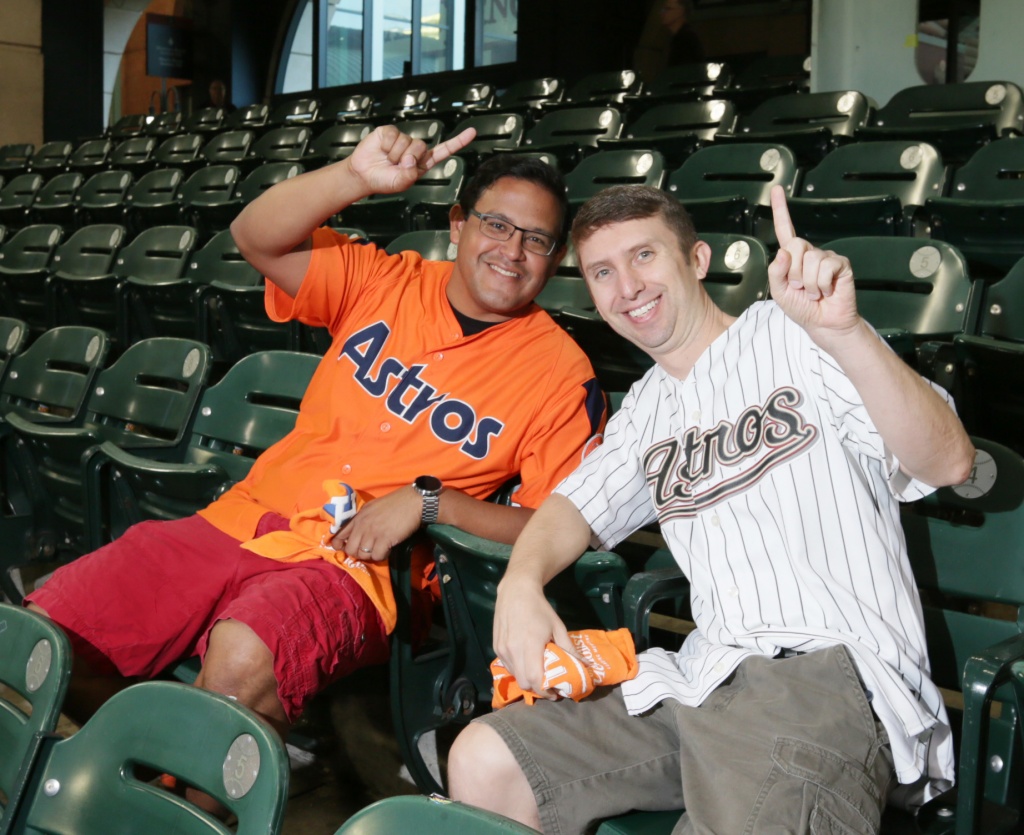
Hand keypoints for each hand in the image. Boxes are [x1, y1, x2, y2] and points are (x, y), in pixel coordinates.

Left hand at [332, 486, 421, 561]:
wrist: (413, 501)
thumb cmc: (396, 503)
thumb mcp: (373, 508)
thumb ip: (363, 520)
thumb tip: (358, 534)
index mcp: (358, 517)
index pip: (339, 535)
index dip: (340, 546)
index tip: (346, 549)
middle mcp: (362, 525)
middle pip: (350, 550)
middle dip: (358, 553)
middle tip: (369, 550)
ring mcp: (372, 533)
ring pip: (363, 555)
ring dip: (372, 555)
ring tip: (380, 549)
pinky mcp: (384, 539)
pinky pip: (377, 556)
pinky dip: (382, 556)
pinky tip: (388, 548)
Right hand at [347, 124, 476, 196]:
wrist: (363, 175)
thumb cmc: (383, 181)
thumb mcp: (400, 184)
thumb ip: (409, 175)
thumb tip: (410, 160)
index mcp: (422, 162)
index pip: (443, 150)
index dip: (458, 142)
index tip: (472, 133)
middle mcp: (415, 150)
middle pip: (422, 146)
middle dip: (408, 158)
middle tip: (397, 165)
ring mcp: (403, 139)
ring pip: (407, 141)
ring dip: (395, 154)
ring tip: (388, 160)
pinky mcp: (389, 132)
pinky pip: (393, 135)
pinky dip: (386, 145)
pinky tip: (382, 150)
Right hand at [492, 573, 577, 698]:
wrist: (516, 591)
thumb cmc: (540, 608)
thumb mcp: (558, 627)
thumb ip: (570, 649)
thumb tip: (586, 665)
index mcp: (530, 645)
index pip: (535, 679)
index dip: (546, 691)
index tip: (556, 693)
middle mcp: (513, 650)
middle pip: (524, 683)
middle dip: (537, 688)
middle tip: (549, 684)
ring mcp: (502, 649)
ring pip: (515, 676)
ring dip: (527, 679)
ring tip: (538, 673)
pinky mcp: (496, 647)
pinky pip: (508, 666)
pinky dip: (518, 670)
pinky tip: (526, 662)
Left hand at [768, 185, 859, 341]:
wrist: (823, 323)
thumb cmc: (802, 308)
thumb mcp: (779, 292)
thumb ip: (775, 273)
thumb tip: (782, 252)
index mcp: (792, 258)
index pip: (785, 230)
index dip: (780, 210)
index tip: (776, 190)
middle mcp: (809, 253)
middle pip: (795, 245)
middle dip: (794, 271)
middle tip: (801, 287)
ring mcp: (826, 257)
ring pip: (810, 259)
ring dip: (809, 283)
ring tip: (815, 292)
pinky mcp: (840, 264)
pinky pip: (826, 267)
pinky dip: (823, 284)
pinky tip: (827, 291)